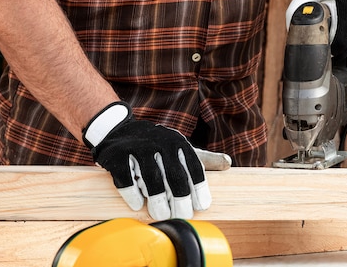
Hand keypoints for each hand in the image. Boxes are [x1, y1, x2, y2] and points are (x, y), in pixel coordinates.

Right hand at [83, 102, 211, 219]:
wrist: (118, 129)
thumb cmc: (157, 145)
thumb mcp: (181, 148)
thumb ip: (204, 158)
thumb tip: (229, 164)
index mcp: (178, 142)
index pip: (193, 166)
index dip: (199, 188)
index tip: (203, 207)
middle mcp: (161, 142)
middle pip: (174, 174)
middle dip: (180, 197)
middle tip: (184, 216)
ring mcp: (138, 148)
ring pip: (151, 177)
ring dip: (157, 199)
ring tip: (162, 215)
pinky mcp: (117, 155)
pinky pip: (125, 177)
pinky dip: (132, 193)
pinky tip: (138, 205)